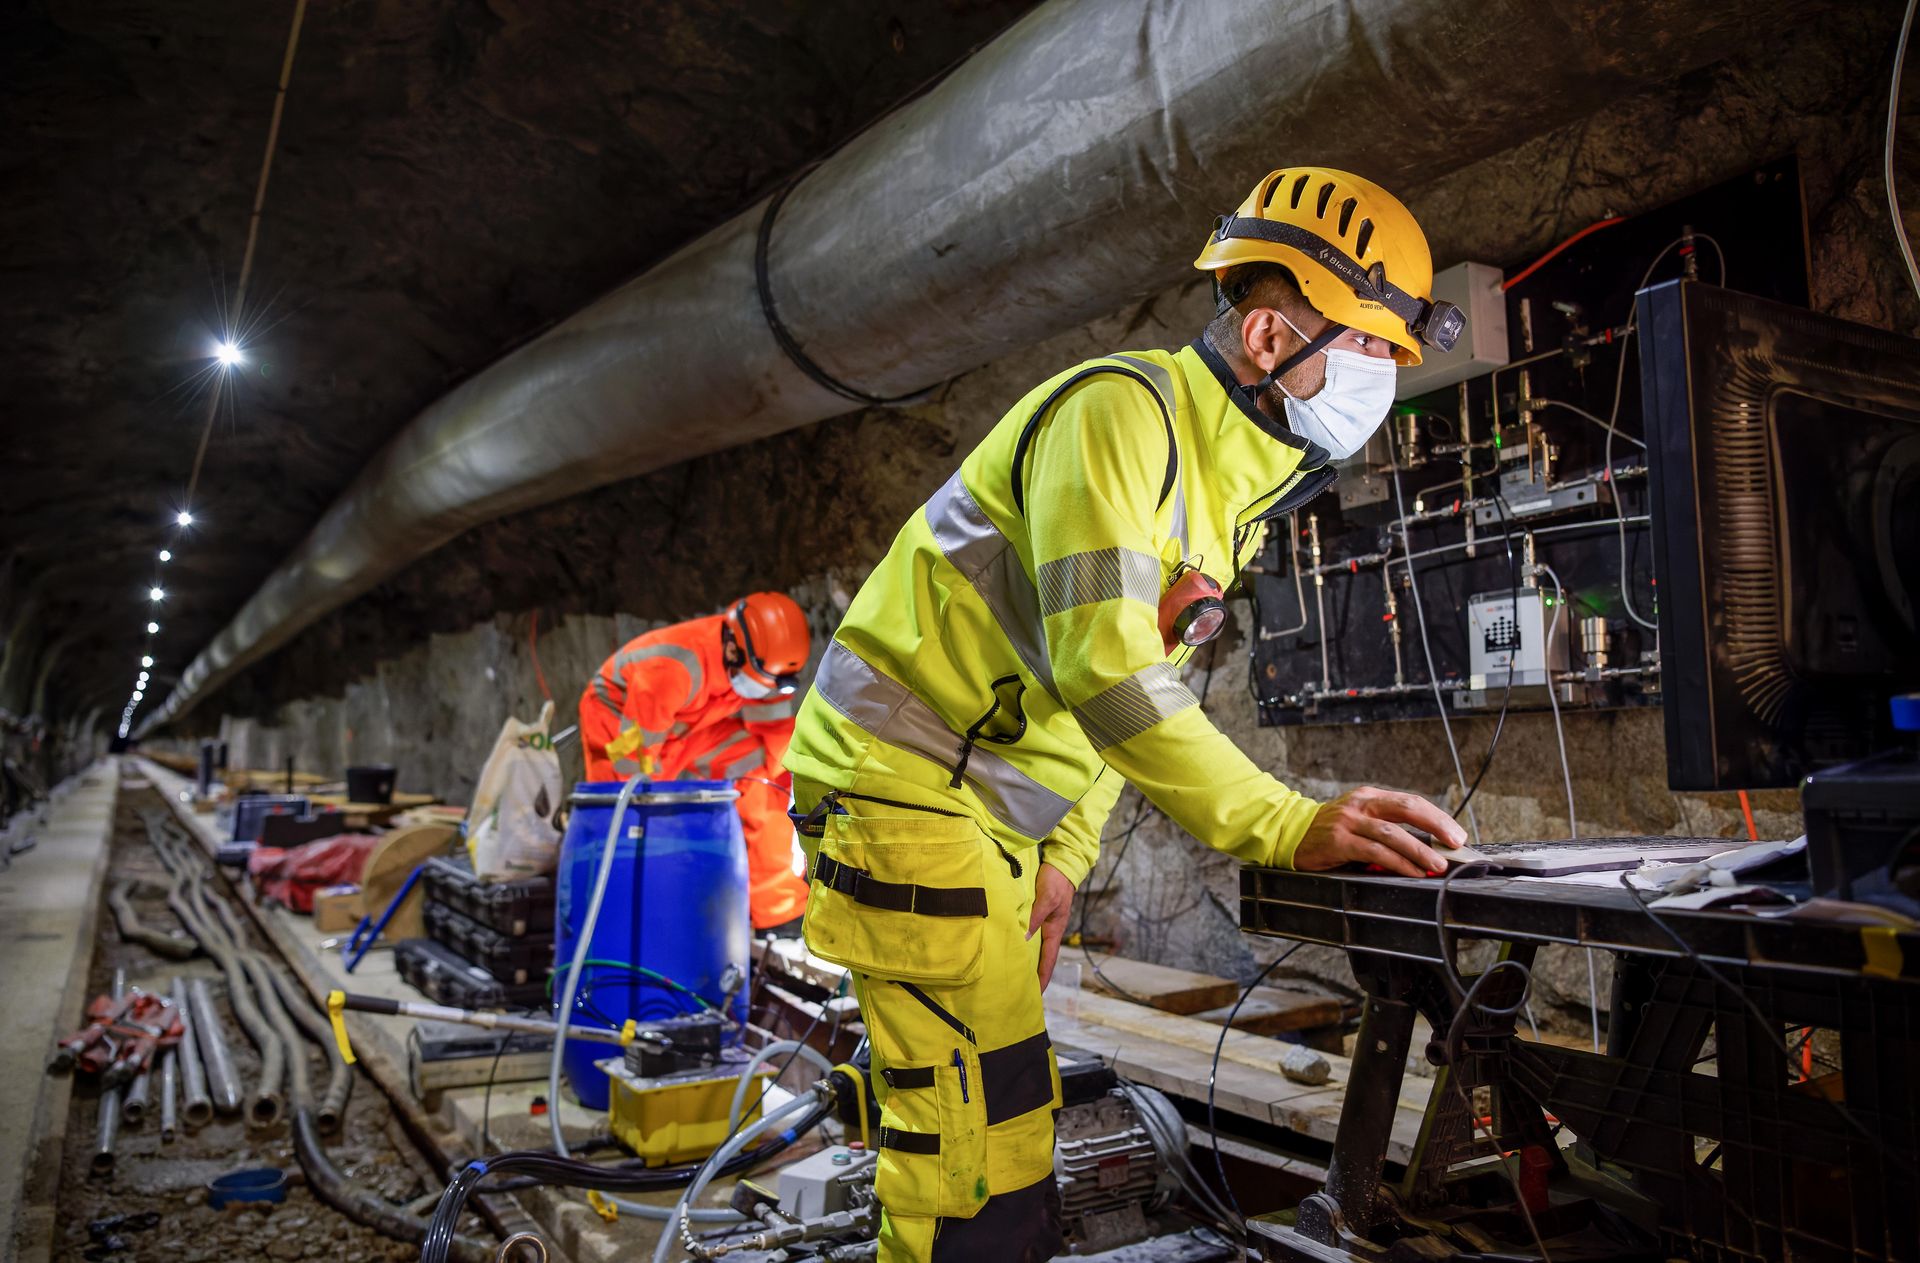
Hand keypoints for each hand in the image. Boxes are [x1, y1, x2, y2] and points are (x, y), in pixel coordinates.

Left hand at [1026, 862, 1075, 990]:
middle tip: (1023, 989)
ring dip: (1027, 958)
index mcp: (1055, 928)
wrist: (1062, 862)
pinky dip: (1023, 942)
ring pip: (1034, 945)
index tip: (1038, 993)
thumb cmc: (1056, 881)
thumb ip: (1035, 918)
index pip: (1049, 959)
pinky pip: (1029, 932)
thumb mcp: (1046, 899)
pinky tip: (1012, 945)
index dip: (1043, 976)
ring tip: (1015, 972)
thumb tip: (1024, 938)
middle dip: (1035, 973)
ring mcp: (1044, 921)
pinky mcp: (1037, 912)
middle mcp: (1050, 928)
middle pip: (1042, 955)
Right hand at [1292, 786, 1466, 877]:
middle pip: (1407, 808)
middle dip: (1436, 825)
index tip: (1456, 834)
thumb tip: (1426, 846)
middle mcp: (1361, 804)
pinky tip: (1411, 872)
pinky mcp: (1339, 841)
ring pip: (1393, 833)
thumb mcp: (1359, 819)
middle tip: (1455, 843)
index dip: (1438, 817)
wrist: (1290, 832)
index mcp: (1369, 796)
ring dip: (1419, 850)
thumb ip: (1386, 827)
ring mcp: (1348, 822)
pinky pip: (1375, 852)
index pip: (1411, 801)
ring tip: (1437, 864)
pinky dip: (1397, 863)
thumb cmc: (1330, 830)